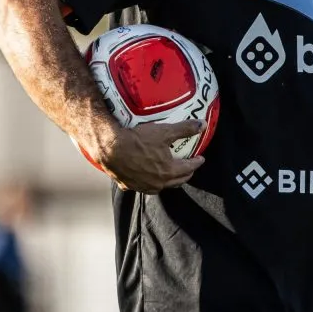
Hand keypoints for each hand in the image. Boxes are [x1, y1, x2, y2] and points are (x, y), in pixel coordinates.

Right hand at [86, 120, 205, 193]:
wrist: (110, 148)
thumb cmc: (138, 139)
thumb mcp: (164, 131)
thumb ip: (185, 129)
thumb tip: (202, 125)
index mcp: (168, 171)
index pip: (188, 168)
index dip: (196, 163)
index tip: (200, 158)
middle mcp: (156, 183)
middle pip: (176, 181)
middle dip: (185, 174)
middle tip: (190, 167)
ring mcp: (142, 186)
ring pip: (160, 186)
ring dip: (168, 181)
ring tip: (170, 174)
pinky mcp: (128, 185)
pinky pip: (142, 185)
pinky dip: (148, 181)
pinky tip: (146, 176)